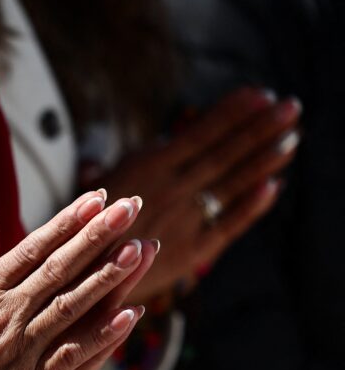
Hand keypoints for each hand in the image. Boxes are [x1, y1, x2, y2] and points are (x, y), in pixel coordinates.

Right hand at [0, 192, 156, 369]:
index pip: (33, 247)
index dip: (67, 221)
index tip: (97, 198)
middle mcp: (7, 313)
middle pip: (60, 269)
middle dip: (98, 236)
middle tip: (132, 207)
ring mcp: (22, 347)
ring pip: (72, 306)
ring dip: (108, 277)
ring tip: (140, 249)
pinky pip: (72, 354)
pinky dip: (102, 335)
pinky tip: (131, 314)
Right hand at [97, 87, 297, 301]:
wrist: (78, 276)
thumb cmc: (85, 225)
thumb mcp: (104, 181)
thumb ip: (140, 161)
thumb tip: (165, 141)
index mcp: (149, 169)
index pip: (200, 134)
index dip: (232, 114)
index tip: (261, 93)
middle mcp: (171, 191)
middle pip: (224, 155)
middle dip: (260, 129)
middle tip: (291, 107)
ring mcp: (183, 221)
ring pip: (231, 185)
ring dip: (263, 161)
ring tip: (292, 138)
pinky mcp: (189, 251)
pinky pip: (227, 225)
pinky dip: (251, 206)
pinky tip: (272, 187)